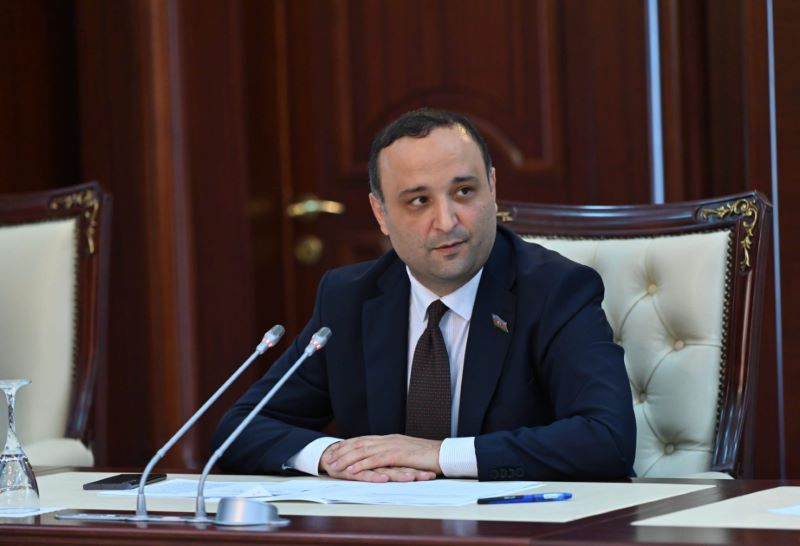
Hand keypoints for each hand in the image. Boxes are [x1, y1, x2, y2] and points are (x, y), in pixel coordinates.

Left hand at [320, 434, 442, 478]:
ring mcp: (392, 446)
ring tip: (334, 465)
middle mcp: (388, 440)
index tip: (334, 450)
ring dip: (347, 458)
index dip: (347, 444)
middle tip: (328, 458)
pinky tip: (352, 470)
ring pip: (364, 451)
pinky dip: (362, 465)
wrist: (443, 453)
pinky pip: (375, 460)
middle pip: (359, 443)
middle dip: (342, 451)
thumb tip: (384, 460)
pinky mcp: (397, 455)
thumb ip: (394, 454)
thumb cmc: (428, 456)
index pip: (363, 440)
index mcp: (389, 439)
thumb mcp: (407, 453)